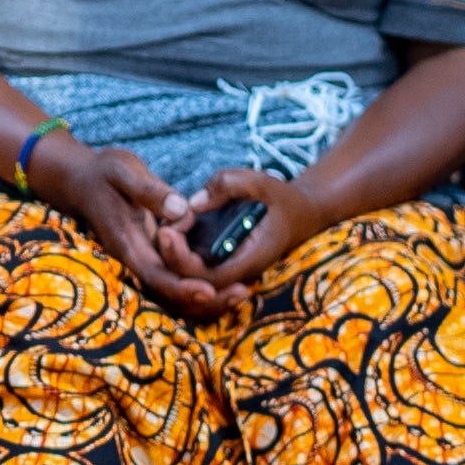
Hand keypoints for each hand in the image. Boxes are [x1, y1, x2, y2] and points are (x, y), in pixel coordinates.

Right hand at [28, 132, 228, 318]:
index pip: (156, 275)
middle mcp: (137, 258)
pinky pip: (178, 277)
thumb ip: (149, 190)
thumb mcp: (123, 171)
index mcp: (128, 242)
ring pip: (176, 291)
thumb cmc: (103, 173)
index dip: (182, 287)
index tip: (209, 290)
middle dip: (205, 300)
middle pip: (170, 293)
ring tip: (244, 291)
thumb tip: (180, 210)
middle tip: (242, 293)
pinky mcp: (155, 254)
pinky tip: (230, 277)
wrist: (82, 180)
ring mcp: (146, 258)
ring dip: (209, 297)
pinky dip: (202, 283)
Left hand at [156, 165, 317, 303]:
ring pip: (191, 277)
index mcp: (251, 258)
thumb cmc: (282, 198)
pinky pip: (194, 265)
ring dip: (173, 254)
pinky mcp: (221, 260)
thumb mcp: (260, 182)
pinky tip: (175, 223)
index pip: (210, 277)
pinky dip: (179, 249)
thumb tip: (193, 203)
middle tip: (162, 227)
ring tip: (167, 222)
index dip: (183, 262)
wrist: (302, 213)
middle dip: (172, 257)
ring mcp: (229, 267)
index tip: (169, 232)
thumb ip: (229, 185)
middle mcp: (238, 270)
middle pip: (195, 281)